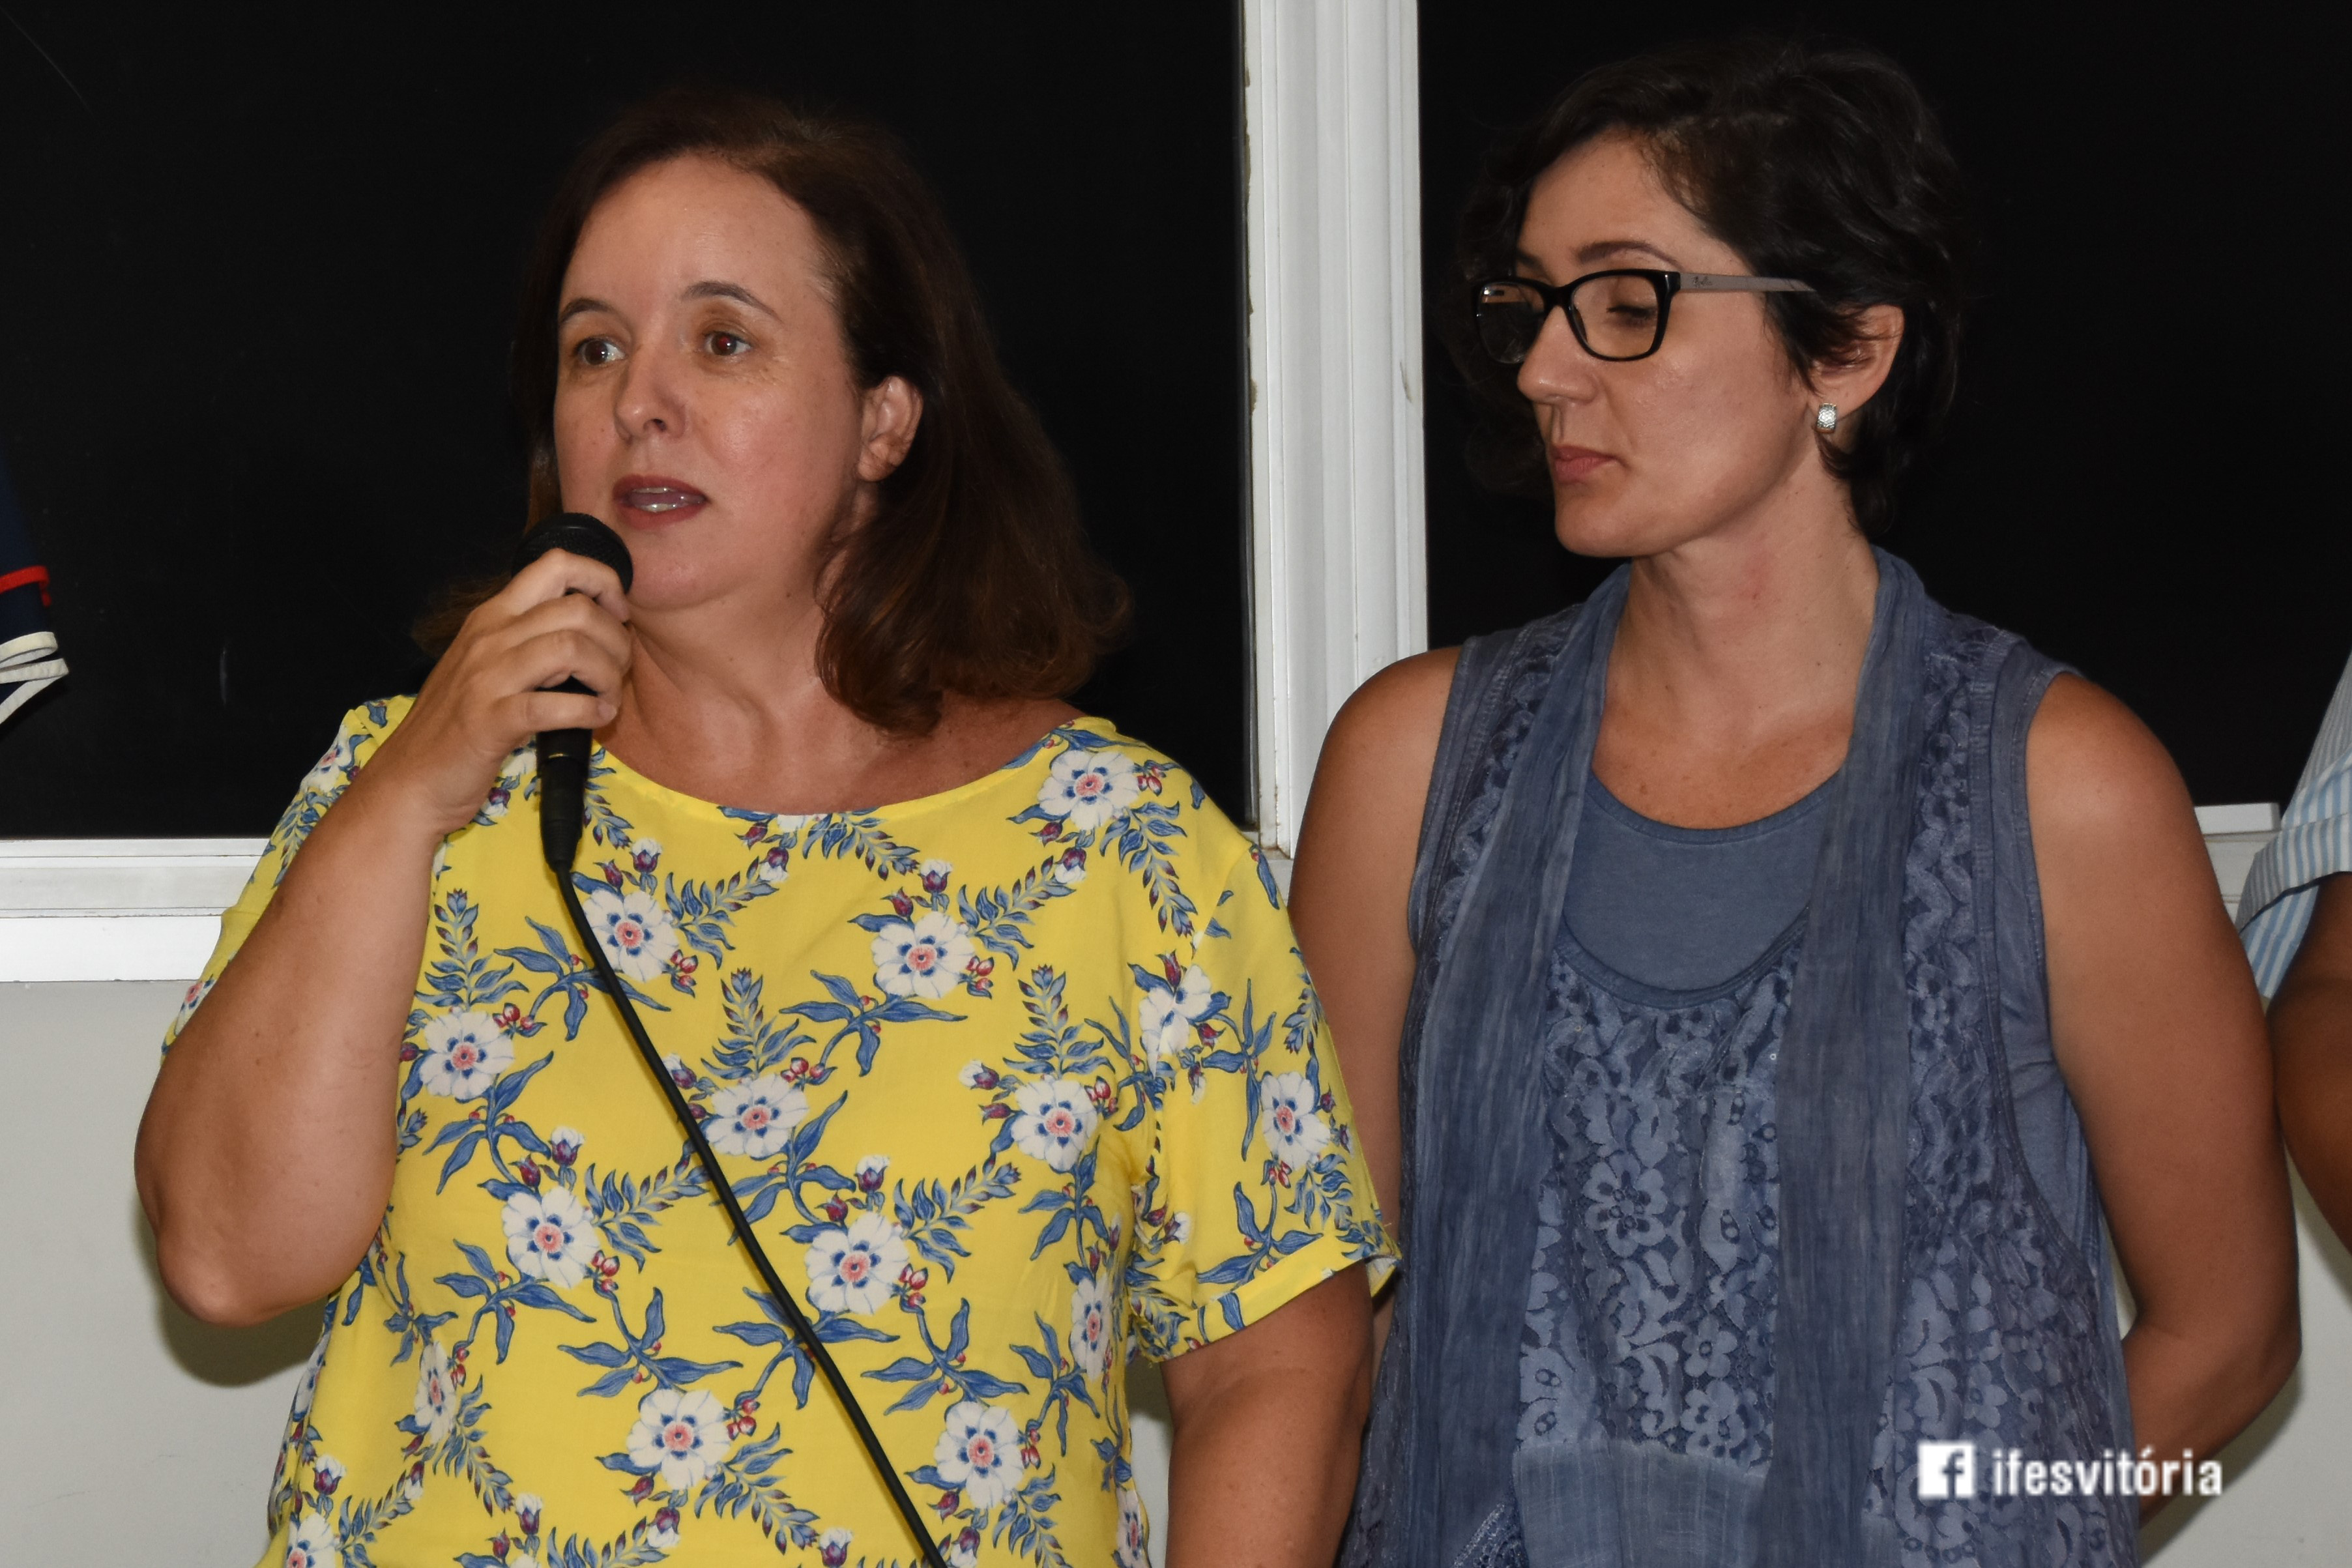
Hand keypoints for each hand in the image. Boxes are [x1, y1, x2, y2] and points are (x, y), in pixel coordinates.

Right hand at [361, 550, 632, 838]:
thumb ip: (531, 639)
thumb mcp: (492, 664)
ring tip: (609, 697)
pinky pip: (553, 705)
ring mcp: (486, 678)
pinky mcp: (489, 722)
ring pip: (570, 648)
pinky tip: (598, 719)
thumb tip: (595, 630)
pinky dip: (588, 711)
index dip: (602, 582)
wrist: (411, 776)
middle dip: (616, 639)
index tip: (617, 616)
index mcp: (493, 617)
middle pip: (576, 608)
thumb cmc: (459, 723)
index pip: (557, 565)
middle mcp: (489, 637)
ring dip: (608, 674)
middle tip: (618, 670)